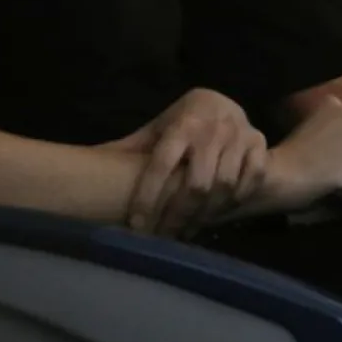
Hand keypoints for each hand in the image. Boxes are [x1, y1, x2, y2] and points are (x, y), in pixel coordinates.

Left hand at [104, 88, 267, 236]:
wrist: (222, 102)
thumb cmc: (180, 124)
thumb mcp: (154, 131)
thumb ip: (128, 151)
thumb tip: (80, 168)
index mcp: (181, 124)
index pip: (162, 164)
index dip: (148, 198)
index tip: (136, 226)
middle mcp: (212, 128)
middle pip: (196, 183)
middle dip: (177, 216)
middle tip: (163, 238)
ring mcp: (240, 134)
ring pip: (224, 185)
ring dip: (205, 214)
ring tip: (187, 231)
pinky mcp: (260, 142)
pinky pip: (252, 178)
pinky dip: (236, 199)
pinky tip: (218, 213)